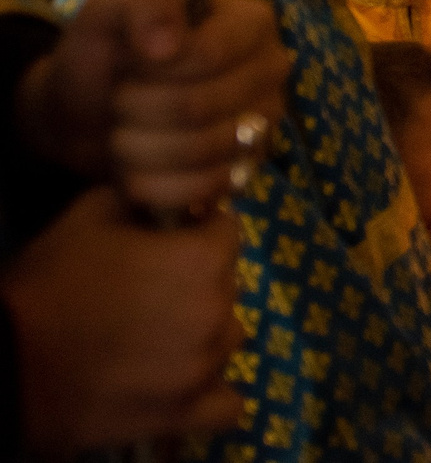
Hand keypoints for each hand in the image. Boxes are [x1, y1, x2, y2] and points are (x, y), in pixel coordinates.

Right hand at [5, 186, 244, 452]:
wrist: (5, 363)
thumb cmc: (48, 283)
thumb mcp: (92, 214)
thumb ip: (147, 200)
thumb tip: (174, 201)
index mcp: (201, 260)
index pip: (226, 230)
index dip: (198, 230)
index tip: (171, 239)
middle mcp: (215, 312)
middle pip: (227, 284)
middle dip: (198, 279)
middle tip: (150, 289)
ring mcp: (203, 367)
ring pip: (227, 338)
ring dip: (204, 331)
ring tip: (157, 333)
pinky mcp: (183, 412)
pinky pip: (226, 404)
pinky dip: (212, 392)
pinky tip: (184, 379)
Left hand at [20, 0, 289, 214]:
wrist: (87, 115)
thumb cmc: (106, 55)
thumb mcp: (108, 12)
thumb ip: (141, 5)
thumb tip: (168, 44)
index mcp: (252, 22)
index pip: (208, 55)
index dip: (155, 71)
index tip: (129, 66)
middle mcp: (272, 71)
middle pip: (198, 108)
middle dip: (138, 111)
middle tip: (118, 103)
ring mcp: (264, 124)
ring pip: (200, 152)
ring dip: (139, 149)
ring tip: (122, 134)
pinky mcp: (247, 170)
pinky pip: (204, 189)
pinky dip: (154, 185)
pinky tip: (135, 170)